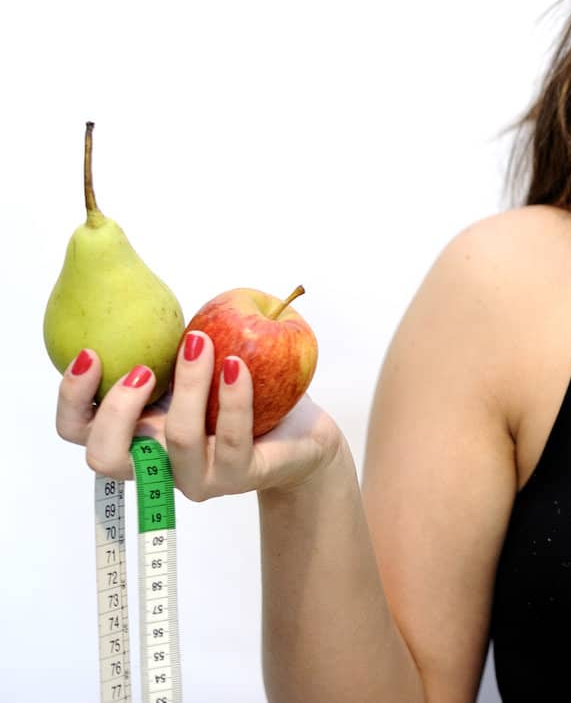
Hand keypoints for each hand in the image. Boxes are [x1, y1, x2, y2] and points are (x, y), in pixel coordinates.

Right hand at [56, 329, 344, 498]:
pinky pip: (232, 439)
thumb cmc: (241, 394)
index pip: (78, 429)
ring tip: (201, 344)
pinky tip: (237, 365)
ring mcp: (196, 477)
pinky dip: (234, 398)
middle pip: (105, 456)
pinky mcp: (239, 476)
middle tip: (144, 367)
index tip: (91, 352)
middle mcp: (156, 462)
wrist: (300, 434)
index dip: (72, 397)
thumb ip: (165, 345)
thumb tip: (138, 293)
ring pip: (178, 440)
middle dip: (116, 409)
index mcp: (135, 433)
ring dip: (187, 385)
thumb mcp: (195, 364)